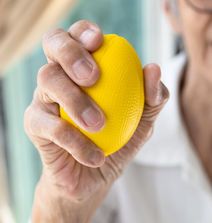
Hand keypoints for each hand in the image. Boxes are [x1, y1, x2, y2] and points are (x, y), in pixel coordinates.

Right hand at [24, 20, 168, 207]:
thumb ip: (153, 98)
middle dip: (71, 52)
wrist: (95, 178)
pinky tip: (96, 155)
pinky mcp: (34, 125)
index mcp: (85, 67)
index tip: (100, 41)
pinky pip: (48, 124)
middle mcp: (62, 75)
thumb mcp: (144, 121)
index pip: (79, 36)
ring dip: (76, 100)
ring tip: (100, 124)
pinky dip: (75, 140)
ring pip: (48, 79)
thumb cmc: (119, 141)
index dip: (84, 31)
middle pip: (54, 44)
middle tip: (93, 76)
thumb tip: (153, 69)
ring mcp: (44, 97)